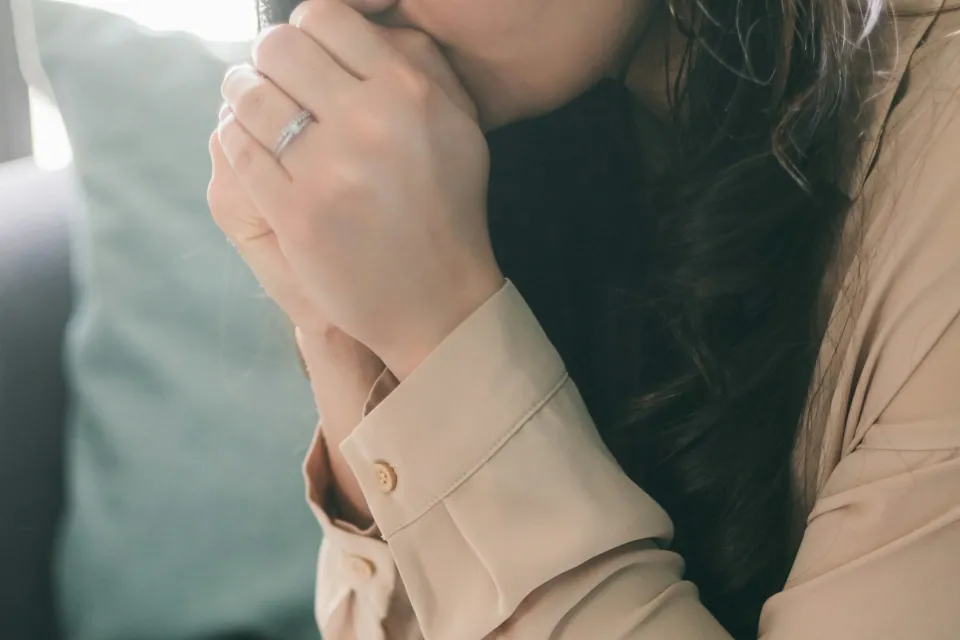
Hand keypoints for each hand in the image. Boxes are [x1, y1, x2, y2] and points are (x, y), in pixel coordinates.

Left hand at [215, 0, 504, 378]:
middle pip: (279, 49)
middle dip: (267, 59)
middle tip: (272, 79)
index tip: (305, 57)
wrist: (438, 301)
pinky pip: (239, 149)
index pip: (325, 18)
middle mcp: (368, 122)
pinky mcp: (296, 214)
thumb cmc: (447, 208)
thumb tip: (366, 21)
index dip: (304, 30)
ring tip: (253, 106)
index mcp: (409, 93)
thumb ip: (419, 64)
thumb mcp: (459, 127)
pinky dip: (237, 139)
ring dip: (243, 94)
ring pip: (249, 95)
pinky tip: (253, 147)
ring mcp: (328, 171)